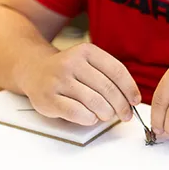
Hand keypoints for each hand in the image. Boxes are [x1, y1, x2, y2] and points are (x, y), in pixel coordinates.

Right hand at [22, 43, 140, 124]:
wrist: (34, 70)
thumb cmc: (68, 71)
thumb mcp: (88, 63)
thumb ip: (107, 76)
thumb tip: (131, 99)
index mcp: (86, 51)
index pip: (117, 71)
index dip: (130, 89)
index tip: (135, 101)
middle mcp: (71, 62)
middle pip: (107, 88)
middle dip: (121, 106)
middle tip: (125, 115)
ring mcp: (58, 80)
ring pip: (94, 102)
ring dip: (106, 113)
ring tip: (107, 116)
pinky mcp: (48, 98)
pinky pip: (76, 112)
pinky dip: (89, 118)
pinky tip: (91, 117)